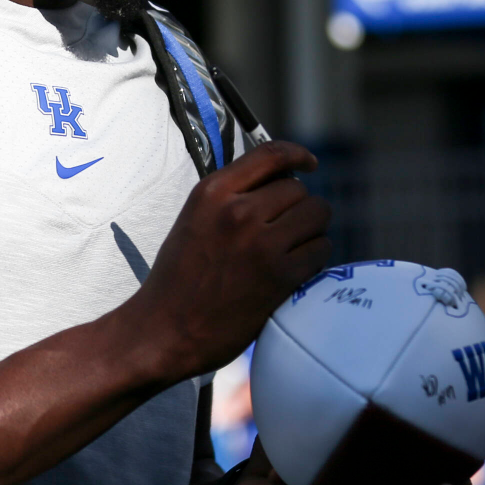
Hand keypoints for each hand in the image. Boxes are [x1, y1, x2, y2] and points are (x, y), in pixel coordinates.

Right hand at [130, 140, 331, 380]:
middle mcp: (237, 212)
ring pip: (317, 215)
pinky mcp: (280, 276)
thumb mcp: (195, 219)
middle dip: (300, 206)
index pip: (271, 154)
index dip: (298, 154)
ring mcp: (261, 244)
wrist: (163, 330)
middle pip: (298, 189)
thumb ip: (232, 197)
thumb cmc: (178, 277)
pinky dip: (315, 257)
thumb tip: (281, 181)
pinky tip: (296, 268)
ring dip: (312, 230)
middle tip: (289, 227)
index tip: (309, 164)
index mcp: (212, 193)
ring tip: (295, 246)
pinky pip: (320, 249)